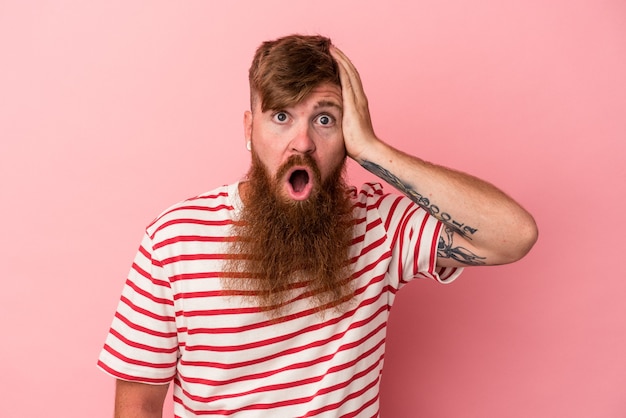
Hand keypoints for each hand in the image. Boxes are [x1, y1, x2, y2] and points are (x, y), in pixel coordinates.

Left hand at [330, 46, 378, 162]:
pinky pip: (346, 78)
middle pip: (351, 72)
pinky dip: (341, 66)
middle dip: (341, 59)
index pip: (351, 81)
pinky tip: (334, 57)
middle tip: (331, 48)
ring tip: (331, 48)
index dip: (343, 69)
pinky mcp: (353, 101)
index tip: (334, 60)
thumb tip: (331, 123)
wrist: (367, 150)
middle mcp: (360, 97)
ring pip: (349, 72)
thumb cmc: (357, 145)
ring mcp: (358, 98)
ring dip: (340, 59)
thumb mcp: (347, 129)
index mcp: (358, 103)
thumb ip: (341, 122)